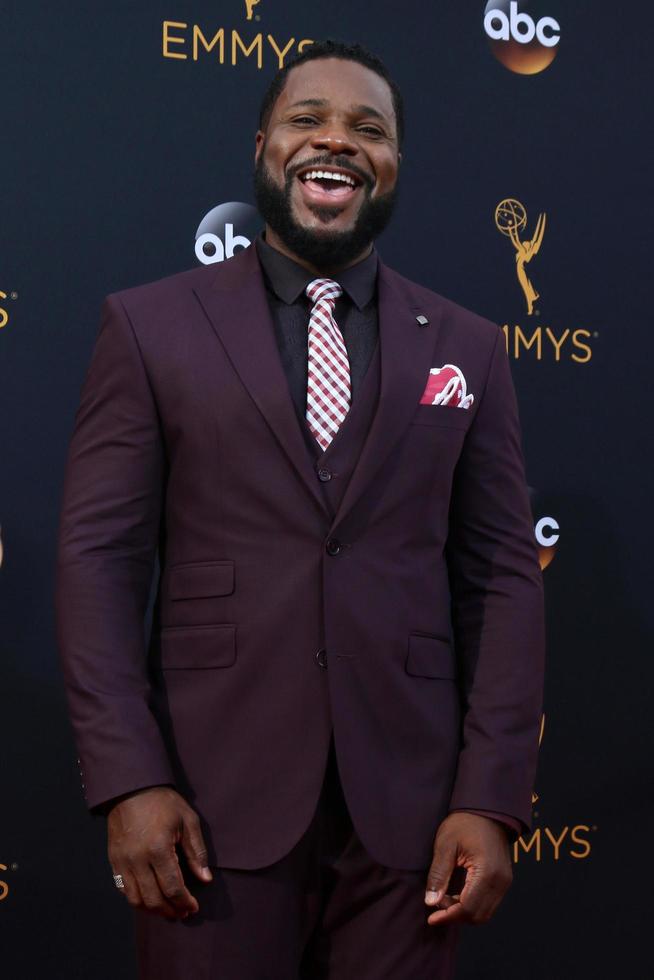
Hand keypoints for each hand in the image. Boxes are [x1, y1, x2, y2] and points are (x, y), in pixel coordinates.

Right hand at [107, 785, 212, 920]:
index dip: (184, 902)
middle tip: (182, 913)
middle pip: (153, 899)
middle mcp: (138, 860)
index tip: (193, 907)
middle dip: (170, 911)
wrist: (131, 788)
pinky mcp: (114, 860)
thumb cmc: (163, 802)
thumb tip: (205, 879)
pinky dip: (138, 899)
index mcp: (158, 849)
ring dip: (153, 909)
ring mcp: (123, 862)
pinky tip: (150, 896)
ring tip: (167, 909)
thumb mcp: (187, 820)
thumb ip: (197, 852)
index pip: (172, 888)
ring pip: (136, 900)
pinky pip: (124, 889)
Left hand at [423, 812, 511, 926]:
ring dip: (464, 912)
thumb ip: (438, 874)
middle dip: (455, 916)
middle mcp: (500, 881)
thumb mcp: (445, 845)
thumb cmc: (464, 823)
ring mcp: (505, 882)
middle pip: (478, 915)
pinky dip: (472, 905)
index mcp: (487, 872)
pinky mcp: (504, 880)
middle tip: (436, 905)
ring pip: (485, 912)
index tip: (431, 917)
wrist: (486, 810)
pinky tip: (456, 895)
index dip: (448, 916)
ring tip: (444, 899)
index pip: (468, 908)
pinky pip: (489, 903)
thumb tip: (430, 902)